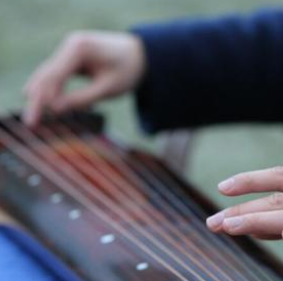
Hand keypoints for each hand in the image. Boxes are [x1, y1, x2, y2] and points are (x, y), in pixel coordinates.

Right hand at [23, 31, 145, 125]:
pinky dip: (53, 91)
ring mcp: (70, 49)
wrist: (142, 55)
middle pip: (46, 75)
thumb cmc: (128, 71)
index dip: (43, 97)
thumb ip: (82, 98)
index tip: (36, 117)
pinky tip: (46, 108)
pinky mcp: (72, 57)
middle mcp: (70, 44)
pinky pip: (58, 75)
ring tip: (34, 120)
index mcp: (80, 48)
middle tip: (30, 123)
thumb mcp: (108, 88)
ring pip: (49, 75)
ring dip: (41, 96)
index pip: (54, 75)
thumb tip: (55, 109)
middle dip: (37, 99)